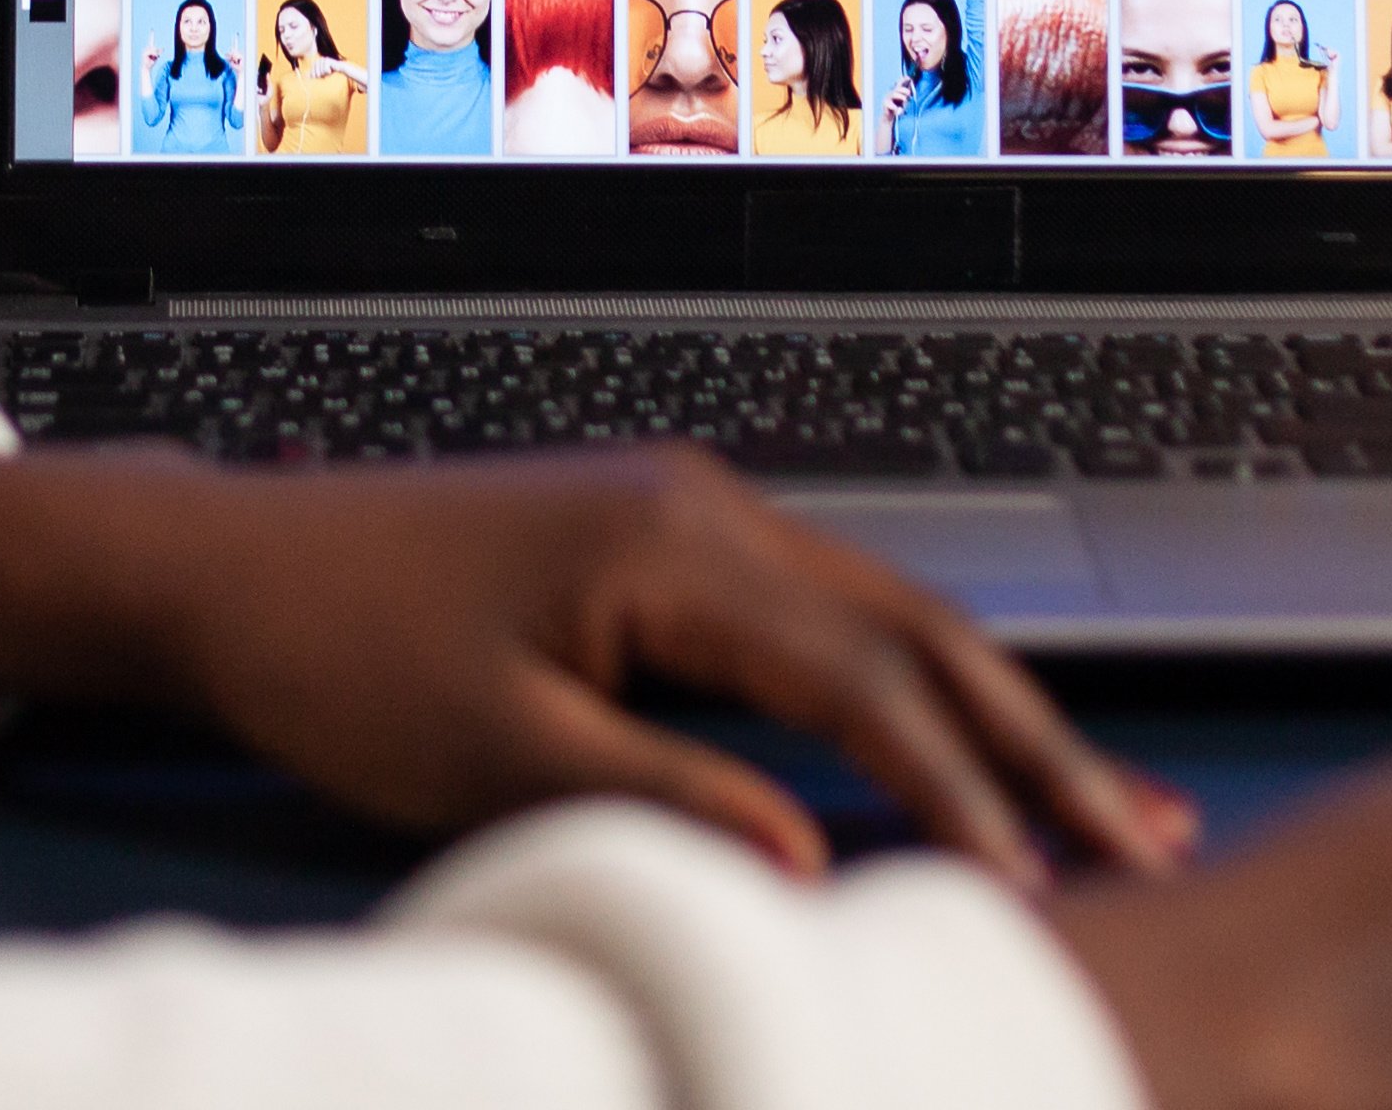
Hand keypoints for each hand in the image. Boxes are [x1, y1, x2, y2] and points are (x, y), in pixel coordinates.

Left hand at [0, 445, 1195, 888]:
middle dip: (1040, 741)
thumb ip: (664, 803)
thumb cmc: (341, 657)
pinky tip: (961, 735)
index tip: (1046, 885)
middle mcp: (706, 506)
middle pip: (918, 626)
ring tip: (1101, 801)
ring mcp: (691, 510)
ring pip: (887, 613)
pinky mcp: (667, 535)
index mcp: (673, 547)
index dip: (966, 790)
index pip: (865, 681)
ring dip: (992, 709)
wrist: (236, 565)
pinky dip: (911, 681)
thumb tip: (812, 859)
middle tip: (1155, 837)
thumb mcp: (494, 758)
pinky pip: (827, 610)